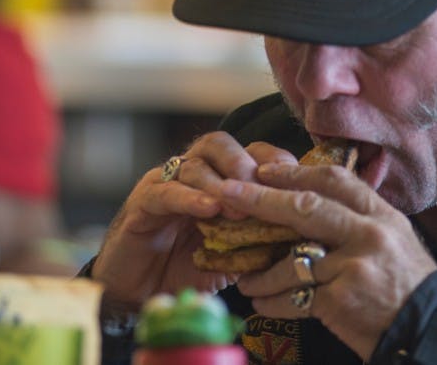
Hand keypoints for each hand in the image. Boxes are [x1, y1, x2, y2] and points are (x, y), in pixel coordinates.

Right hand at [91, 132, 296, 307]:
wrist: (142, 292)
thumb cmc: (189, 267)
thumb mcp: (233, 256)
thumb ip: (258, 240)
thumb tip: (295, 236)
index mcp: (219, 177)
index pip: (249, 150)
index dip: (273, 160)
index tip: (293, 182)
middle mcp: (192, 172)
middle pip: (218, 144)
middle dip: (243, 164)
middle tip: (260, 192)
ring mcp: (165, 183)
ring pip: (193, 165)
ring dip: (219, 185)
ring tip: (238, 210)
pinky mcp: (142, 202)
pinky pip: (165, 191)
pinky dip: (188, 198)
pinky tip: (208, 210)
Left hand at [224, 162, 436, 361]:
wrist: (429, 330)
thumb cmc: (406, 286)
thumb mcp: (393, 240)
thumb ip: (357, 221)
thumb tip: (308, 204)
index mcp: (381, 215)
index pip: (334, 181)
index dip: (295, 173)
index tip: (263, 169)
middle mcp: (369, 235)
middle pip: (306, 208)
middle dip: (262, 200)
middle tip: (230, 193)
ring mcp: (354, 267)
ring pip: (292, 260)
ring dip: (262, 271)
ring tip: (245, 278)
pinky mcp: (341, 300)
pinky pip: (294, 297)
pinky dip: (272, 301)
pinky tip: (261, 303)